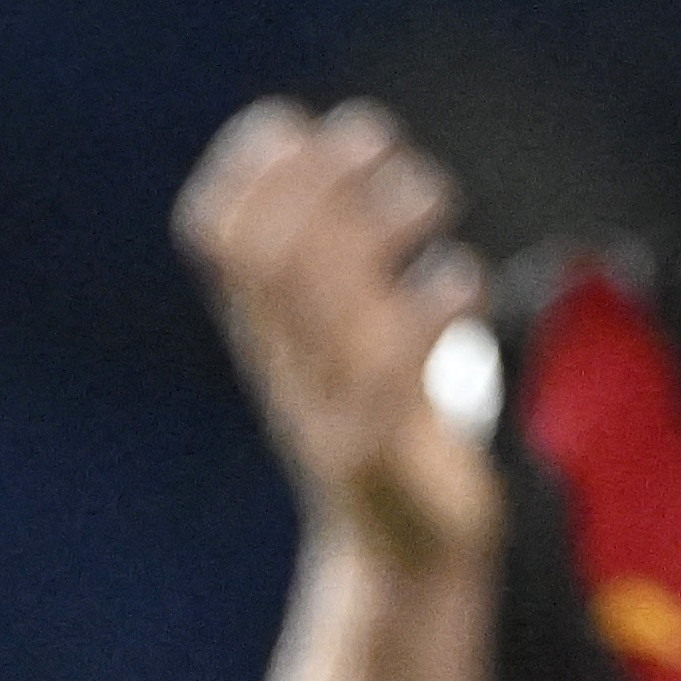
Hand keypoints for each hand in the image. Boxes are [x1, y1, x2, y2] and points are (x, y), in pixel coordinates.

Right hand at [174, 98, 499, 574]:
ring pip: (333, 301)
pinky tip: (461, 278)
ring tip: (431, 199)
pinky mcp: (385, 454)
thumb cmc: (384, 421)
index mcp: (268, 330)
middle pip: (275, 257)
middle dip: (324, 179)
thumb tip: (312, 136)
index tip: (296, 126)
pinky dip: (434, 307)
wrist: (403, 554)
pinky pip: (397, 373)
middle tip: (377, 143)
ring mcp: (331, 410)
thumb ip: (325, 248)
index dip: (249, 169)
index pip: (219, 234)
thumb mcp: (340, 331)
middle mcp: (288, 364)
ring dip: (385, 221)